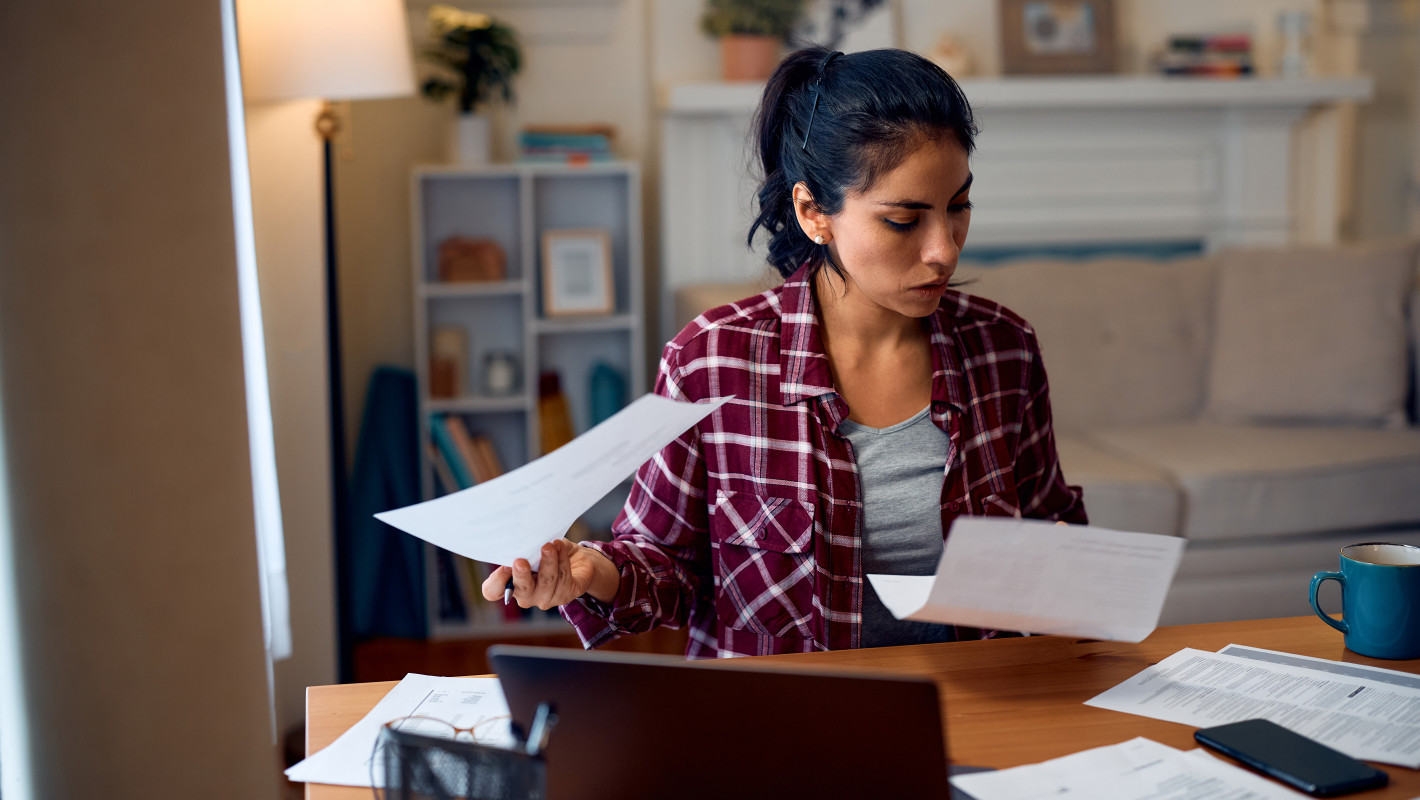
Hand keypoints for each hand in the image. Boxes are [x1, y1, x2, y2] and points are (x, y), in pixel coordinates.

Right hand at [481, 539, 617, 608]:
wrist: (577, 559)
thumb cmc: (547, 552)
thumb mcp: (532, 547)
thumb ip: (523, 547)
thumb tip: (518, 538)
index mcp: (511, 584)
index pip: (493, 591)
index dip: (496, 582)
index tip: (503, 566)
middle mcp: (527, 596)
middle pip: (522, 591)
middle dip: (521, 576)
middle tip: (520, 561)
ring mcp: (546, 598)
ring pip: (546, 582)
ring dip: (548, 561)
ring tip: (549, 545)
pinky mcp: (566, 594)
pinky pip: (563, 577)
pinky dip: (561, 560)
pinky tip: (559, 547)